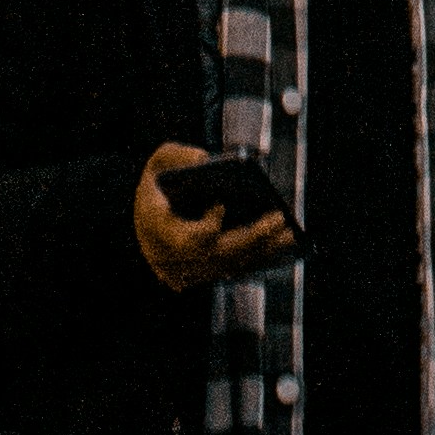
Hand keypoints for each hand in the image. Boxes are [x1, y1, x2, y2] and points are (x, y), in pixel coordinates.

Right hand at [132, 142, 292, 295]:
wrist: (145, 220)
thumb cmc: (157, 185)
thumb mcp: (159, 162)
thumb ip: (177, 155)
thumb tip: (205, 159)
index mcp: (155, 229)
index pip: (185, 240)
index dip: (206, 227)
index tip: (221, 205)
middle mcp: (167, 258)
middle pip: (214, 255)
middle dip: (250, 238)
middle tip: (280, 219)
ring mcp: (181, 274)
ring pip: (225, 268)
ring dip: (259, 252)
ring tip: (289, 234)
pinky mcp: (196, 279)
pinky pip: (228, 272)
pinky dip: (253, 260)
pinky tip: (278, 246)